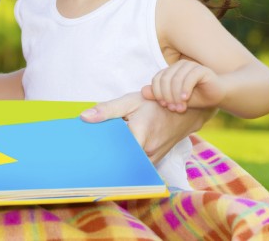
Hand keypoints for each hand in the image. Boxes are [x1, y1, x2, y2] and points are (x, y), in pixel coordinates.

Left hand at [81, 91, 215, 162]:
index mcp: (140, 134)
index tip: (85, 156)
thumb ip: (107, 109)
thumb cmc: (154, 104)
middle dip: (104, 161)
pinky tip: (114, 155)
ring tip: (98, 156)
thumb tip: (84, 118)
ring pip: (129, 167)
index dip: (100, 157)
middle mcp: (148, 151)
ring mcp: (153, 159)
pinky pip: (136, 167)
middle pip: (121, 163)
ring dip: (115, 163)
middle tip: (86, 157)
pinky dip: (125, 163)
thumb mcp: (130, 101)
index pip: (116, 154)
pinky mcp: (154, 162)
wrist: (184, 110)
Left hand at [143, 59, 223, 112]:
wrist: (218, 95)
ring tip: (180, 108)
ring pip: (176, 79)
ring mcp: (190, 66)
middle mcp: (179, 66)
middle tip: (173, 109)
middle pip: (165, 79)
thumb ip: (160, 95)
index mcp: (171, 71)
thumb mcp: (176, 99)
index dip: (158, 93)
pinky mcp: (201, 69)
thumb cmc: (197, 97)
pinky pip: (189, 78)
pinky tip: (185, 100)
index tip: (165, 106)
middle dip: (167, 96)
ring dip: (176, 96)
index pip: (157, 79)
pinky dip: (185, 90)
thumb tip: (143, 92)